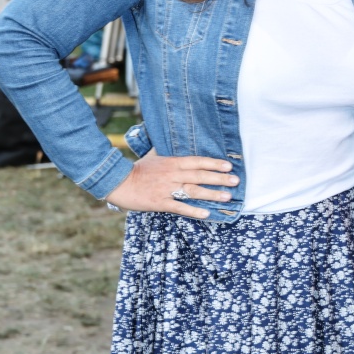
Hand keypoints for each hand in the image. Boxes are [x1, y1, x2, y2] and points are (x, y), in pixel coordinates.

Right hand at [105, 149, 238, 218]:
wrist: (118, 182)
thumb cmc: (137, 169)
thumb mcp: (153, 155)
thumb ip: (166, 150)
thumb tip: (171, 139)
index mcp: (172, 162)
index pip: (197, 161)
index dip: (213, 163)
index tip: (228, 166)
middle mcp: (172, 174)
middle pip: (200, 176)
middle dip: (219, 178)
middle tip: (235, 181)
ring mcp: (167, 189)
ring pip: (193, 191)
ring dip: (212, 194)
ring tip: (227, 197)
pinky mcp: (160, 203)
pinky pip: (180, 207)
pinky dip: (193, 211)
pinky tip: (206, 214)